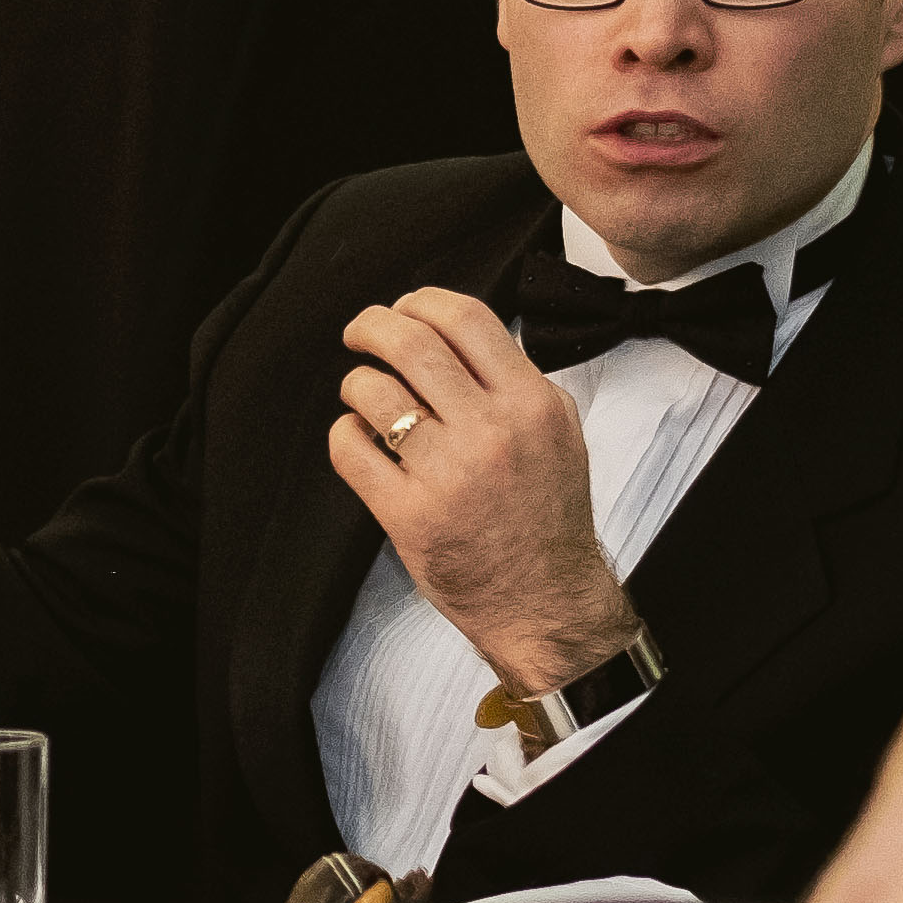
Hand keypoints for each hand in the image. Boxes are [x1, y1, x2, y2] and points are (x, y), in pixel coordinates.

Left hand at [324, 288, 632, 697]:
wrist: (545, 600)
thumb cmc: (547, 517)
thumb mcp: (558, 435)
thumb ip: (516, 382)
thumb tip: (458, 336)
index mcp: (531, 404)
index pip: (466, 319)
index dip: (421, 302)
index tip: (403, 310)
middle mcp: (491, 432)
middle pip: (412, 342)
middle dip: (371, 326)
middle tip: (359, 334)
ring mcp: (447, 474)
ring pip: (373, 392)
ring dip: (357, 384)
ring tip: (364, 399)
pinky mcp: (409, 515)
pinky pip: (351, 450)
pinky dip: (344, 434)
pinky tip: (358, 440)